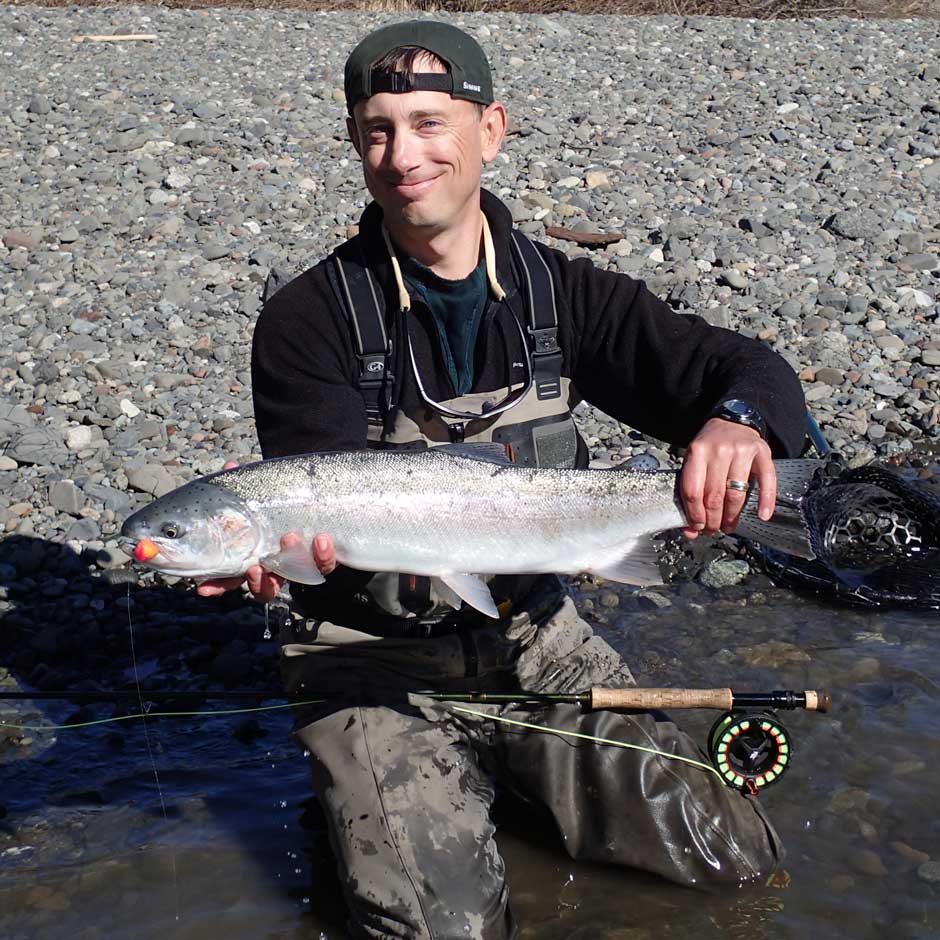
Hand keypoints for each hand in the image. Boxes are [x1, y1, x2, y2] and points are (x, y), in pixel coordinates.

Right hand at [195, 461, 336, 600]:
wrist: (326, 490)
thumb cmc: (284, 493)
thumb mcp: (261, 486)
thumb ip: (244, 482)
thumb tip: (229, 467)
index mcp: (254, 551)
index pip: (231, 575)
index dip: (217, 585)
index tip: (203, 589)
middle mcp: (277, 562)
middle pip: (263, 587)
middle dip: (258, 582)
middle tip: (254, 569)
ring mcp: (302, 562)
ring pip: (295, 577)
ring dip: (291, 562)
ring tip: (289, 538)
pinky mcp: (325, 557)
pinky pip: (324, 565)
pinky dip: (323, 555)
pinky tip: (321, 538)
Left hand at [679, 418, 775, 538]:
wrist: (733, 420)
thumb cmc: (711, 446)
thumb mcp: (694, 461)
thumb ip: (690, 491)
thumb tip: (690, 529)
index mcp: (697, 452)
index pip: (692, 490)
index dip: (694, 514)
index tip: (696, 527)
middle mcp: (719, 450)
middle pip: (714, 495)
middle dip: (712, 519)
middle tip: (712, 530)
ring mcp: (742, 450)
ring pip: (736, 493)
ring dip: (731, 516)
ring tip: (728, 526)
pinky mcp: (762, 453)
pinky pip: (766, 481)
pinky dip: (765, 501)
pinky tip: (763, 515)